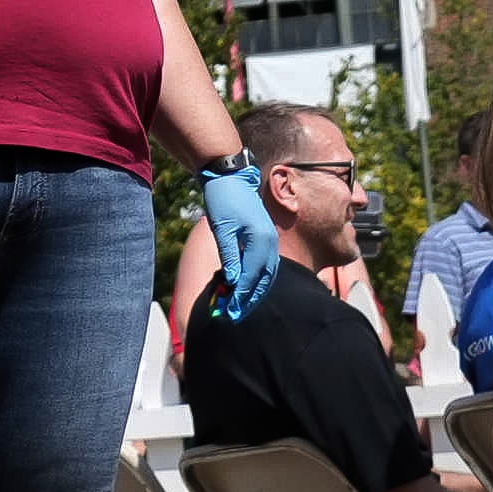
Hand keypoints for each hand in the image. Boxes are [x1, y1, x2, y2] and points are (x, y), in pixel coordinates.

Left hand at [194, 161, 282, 315]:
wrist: (230, 176)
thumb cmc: (223, 199)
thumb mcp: (222, 229)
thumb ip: (229, 255)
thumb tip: (232, 281)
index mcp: (260, 240)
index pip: (251, 276)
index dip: (240, 296)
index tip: (230, 311)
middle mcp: (270, 243)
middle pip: (263, 280)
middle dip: (249, 299)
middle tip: (235, 315)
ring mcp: (270, 241)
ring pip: (267, 275)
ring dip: (254, 292)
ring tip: (240, 306)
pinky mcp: (265, 238)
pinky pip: (265, 266)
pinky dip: (257, 280)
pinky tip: (246, 288)